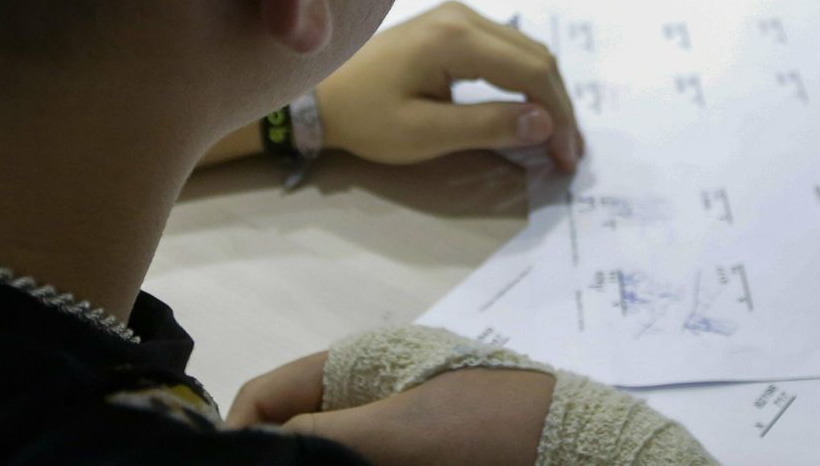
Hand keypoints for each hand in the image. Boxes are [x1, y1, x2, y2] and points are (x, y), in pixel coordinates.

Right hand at [228, 352, 552, 465]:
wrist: (579, 449)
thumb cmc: (487, 429)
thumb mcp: (399, 431)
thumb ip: (318, 438)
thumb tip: (248, 446)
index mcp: (359, 364)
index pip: (267, 393)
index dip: (240, 433)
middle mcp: (370, 394)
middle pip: (294, 433)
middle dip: (284, 460)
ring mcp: (397, 430)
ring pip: (332, 454)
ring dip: (319, 465)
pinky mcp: (424, 456)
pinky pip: (373, 460)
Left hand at [318, 1, 583, 170]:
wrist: (318, 92)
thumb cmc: (365, 116)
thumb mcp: (424, 133)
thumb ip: (487, 127)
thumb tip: (545, 124)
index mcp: (456, 37)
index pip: (531, 72)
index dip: (558, 115)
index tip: (568, 157)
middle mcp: (464, 15)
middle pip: (537, 56)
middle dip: (559, 106)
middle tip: (569, 153)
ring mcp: (460, 15)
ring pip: (527, 51)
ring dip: (546, 93)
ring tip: (556, 137)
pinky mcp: (455, 24)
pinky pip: (508, 49)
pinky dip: (527, 81)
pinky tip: (530, 110)